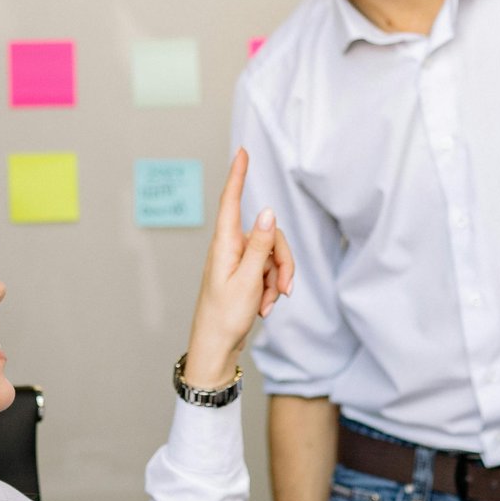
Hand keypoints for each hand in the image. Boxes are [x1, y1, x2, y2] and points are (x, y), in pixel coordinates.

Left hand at [182, 149, 293, 389]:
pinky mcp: (245, 276)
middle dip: (282, 261)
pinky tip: (264, 308)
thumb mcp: (247, 280)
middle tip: (283, 289)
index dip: (238, 176)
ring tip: (268, 304)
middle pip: (268, 235)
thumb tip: (268, 211)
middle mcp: (230, 249)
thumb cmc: (225, 317)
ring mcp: (237, 263)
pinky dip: (271, 289)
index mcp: (224, 245)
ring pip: (272, 256)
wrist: (215, 349)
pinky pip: (268, 272)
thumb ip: (259, 245)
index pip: (231, 202)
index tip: (242, 152)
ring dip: (277, 280)